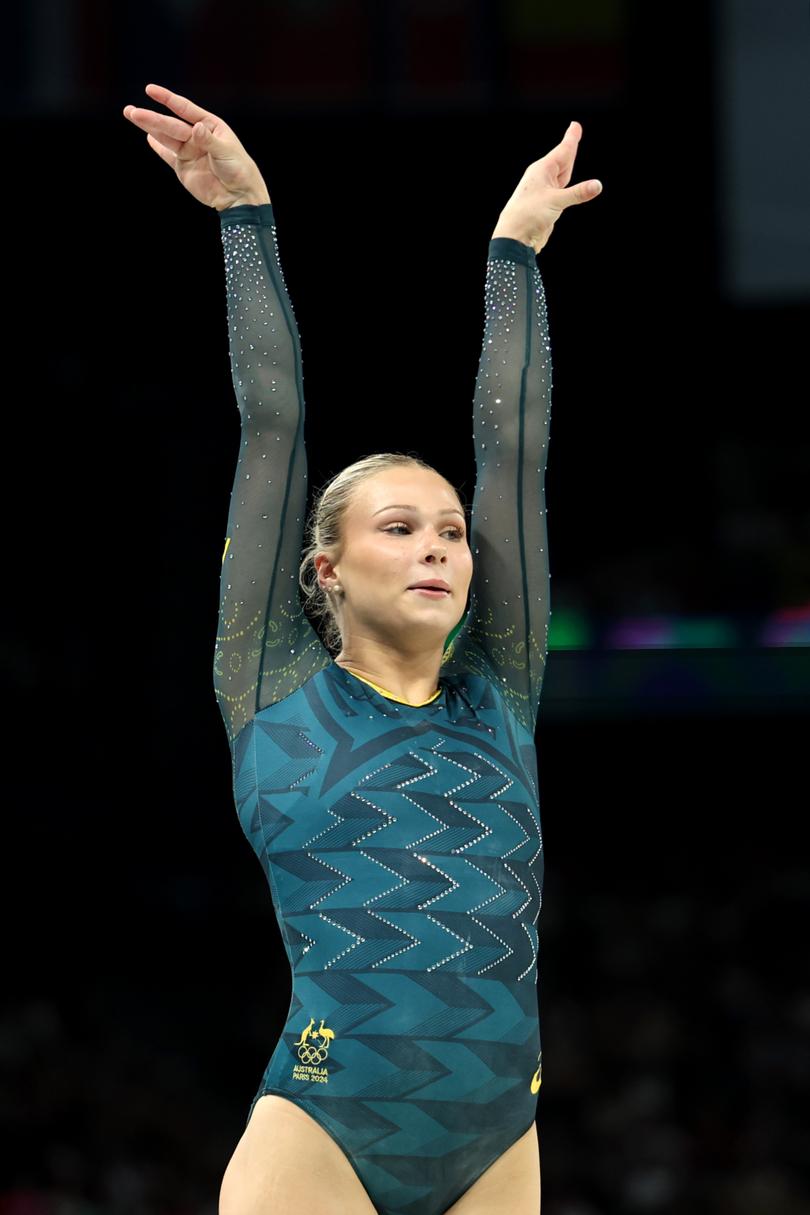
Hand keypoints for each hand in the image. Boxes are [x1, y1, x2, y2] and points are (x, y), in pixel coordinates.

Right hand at [122, 83, 270, 210]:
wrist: (239, 196)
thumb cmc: (239, 170)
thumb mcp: (226, 153)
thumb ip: (209, 141)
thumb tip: (196, 128)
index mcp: (209, 125)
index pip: (185, 109)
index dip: (167, 99)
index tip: (150, 90)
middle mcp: (197, 136)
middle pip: (171, 125)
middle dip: (152, 118)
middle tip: (132, 111)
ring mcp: (189, 152)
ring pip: (166, 137)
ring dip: (149, 128)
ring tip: (132, 115)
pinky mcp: (183, 168)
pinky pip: (168, 155)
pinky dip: (158, 147)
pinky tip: (148, 137)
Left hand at [492, 121, 601, 252]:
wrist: (515, 237)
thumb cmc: (529, 215)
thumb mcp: (556, 201)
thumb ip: (578, 193)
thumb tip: (597, 185)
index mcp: (542, 170)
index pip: (562, 150)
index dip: (570, 138)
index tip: (575, 125)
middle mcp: (542, 178)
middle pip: (562, 159)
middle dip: (569, 146)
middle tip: (574, 131)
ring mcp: (544, 192)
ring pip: (560, 174)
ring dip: (568, 164)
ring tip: (571, 151)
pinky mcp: (546, 206)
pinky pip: (560, 190)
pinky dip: (567, 185)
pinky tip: (565, 184)